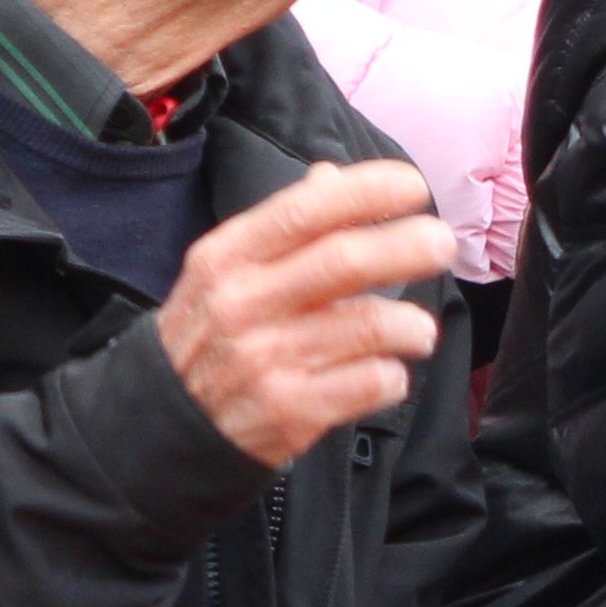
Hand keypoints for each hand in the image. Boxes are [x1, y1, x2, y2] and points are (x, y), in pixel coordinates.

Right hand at [156, 158, 448, 469]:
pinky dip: (393, 375)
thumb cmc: (211, 337)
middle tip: (443, 245)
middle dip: (407, 247)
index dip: (366, 193)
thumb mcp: (224, 273)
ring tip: (418, 331)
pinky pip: (372, 382)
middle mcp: (241, 304)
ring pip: (370, 325)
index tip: (413, 186)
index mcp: (227, 258)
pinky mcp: (289, 410)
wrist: (162, 430)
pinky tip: (384, 373)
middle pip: (343, 262)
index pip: (304, 211)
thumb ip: (282, 227)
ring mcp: (264, 359)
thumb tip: (331, 176)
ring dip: (412, 325)